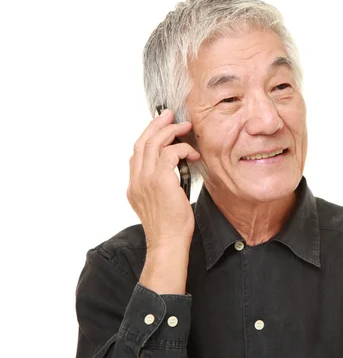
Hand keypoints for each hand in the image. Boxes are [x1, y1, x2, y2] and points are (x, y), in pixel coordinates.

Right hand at [126, 109, 200, 292]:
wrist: (168, 243)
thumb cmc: (170, 226)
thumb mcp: (160, 201)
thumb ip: (160, 184)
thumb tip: (172, 168)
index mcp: (134, 185)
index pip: (136, 152)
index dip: (148, 135)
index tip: (161, 126)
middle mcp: (136, 180)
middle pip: (142, 142)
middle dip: (157, 125)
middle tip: (170, 115)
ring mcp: (145, 179)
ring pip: (154, 143)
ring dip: (172, 132)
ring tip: (185, 128)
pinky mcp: (160, 180)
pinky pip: (170, 153)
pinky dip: (183, 149)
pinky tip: (193, 154)